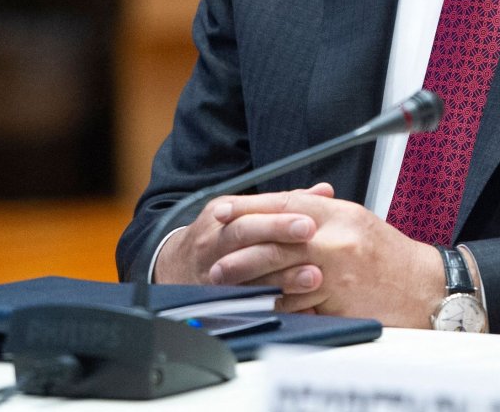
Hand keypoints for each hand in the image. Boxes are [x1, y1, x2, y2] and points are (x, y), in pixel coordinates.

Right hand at [153, 182, 334, 296]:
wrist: (175, 268)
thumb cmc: (220, 236)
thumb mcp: (242, 211)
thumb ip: (283, 203)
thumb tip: (324, 192)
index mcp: (220, 216)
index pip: (249, 214)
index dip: (279, 219)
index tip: (309, 222)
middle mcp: (213, 244)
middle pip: (243, 237)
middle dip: (277, 235)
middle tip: (310, 237)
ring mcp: (212, 275)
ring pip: (247, 276)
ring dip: (282, 278)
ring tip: (312, 277)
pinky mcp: (220, 302)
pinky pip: (249, 306)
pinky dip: (277, 307)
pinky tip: (302, 306)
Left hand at [218, 188, 442, 326]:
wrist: (424, 287)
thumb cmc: (389, 257)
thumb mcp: (356, 221)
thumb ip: (319, 212)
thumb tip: (280, 209)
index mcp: (342, 214)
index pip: (288, 203)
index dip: (251, 205)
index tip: (223, 209)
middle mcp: (338, 238)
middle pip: (278, 238)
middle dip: (242, 247)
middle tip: (215, 256)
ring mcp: (338, 271)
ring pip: (282, 271)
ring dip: (250, 277)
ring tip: (225, 280)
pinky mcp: (337, 300)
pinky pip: (297, 300)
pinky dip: (274, 300)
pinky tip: (257, 300)